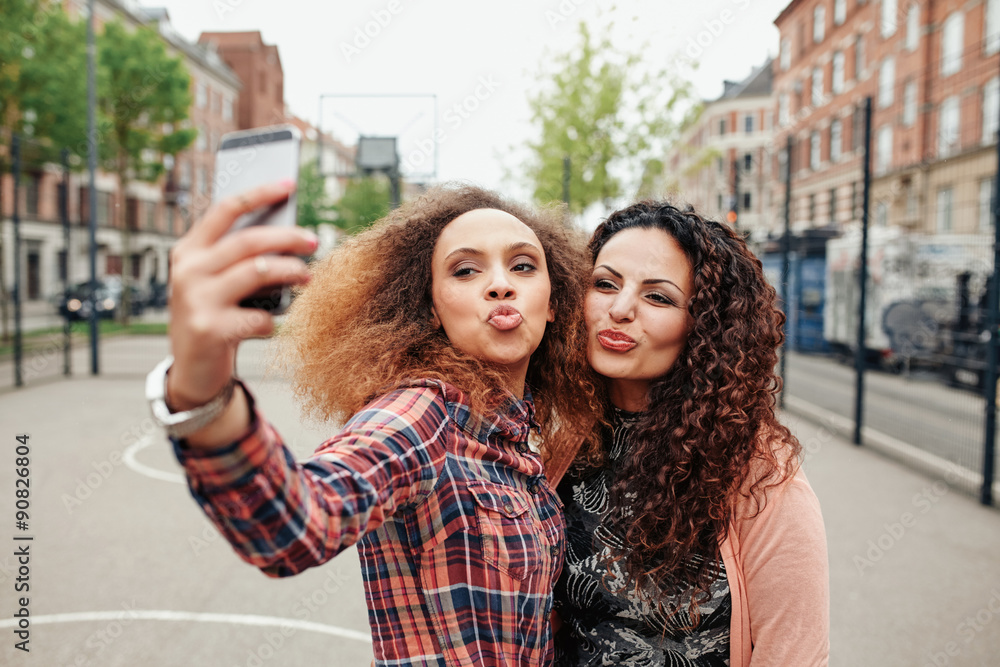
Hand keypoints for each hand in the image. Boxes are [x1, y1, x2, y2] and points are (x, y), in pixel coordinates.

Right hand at [166, 180, 317, 411]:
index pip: (225, 209)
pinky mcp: (210, 330)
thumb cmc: (215, 317)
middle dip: (288, 237)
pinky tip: (271, 324)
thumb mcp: (217, 283)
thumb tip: (290, 234)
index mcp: (188, 251)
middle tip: (314, 241)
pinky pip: (259, 316)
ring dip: (291, 272)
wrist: (191, 371)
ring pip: (258, 272)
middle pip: (249, 240)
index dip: (260, 193)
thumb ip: (240, 260)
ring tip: (308, 277)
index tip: (290, 183)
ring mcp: (196, 300)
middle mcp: (187, 270)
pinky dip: (273, 320)